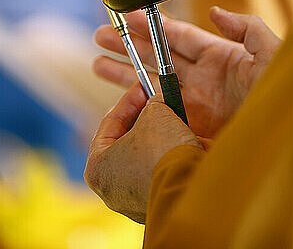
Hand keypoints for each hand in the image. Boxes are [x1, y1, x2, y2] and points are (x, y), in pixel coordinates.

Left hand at [84, 84, 201, 222]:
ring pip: (151, 159)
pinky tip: (195, 144)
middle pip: (130, 143)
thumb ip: (153, 104)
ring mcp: (136, 202)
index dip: (129, 101)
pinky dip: (179, 158)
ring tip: (182, 122)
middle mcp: (112, 190)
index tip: (143, 86)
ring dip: (167, 138)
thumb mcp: (156, 113)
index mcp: (97, 168)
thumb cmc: (162, 153)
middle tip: (161, 103)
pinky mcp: (163, 206)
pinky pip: (168, 174)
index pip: (110, 124)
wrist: (193, 191)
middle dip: (149, 120)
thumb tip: (160, 102)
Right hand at [93, 7, 280, 138]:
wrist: (286, 140)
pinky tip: (115, 98)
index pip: (177, 37)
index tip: (126, 15)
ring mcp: (194, 104)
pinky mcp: (189, 128)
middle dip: (128, 45)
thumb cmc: (285, 94)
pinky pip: (155, 113)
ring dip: (123, 73)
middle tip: (101, 35)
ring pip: (150, 83)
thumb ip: (247, 27)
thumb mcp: (272, 53)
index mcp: (219, 57)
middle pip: (157, 57)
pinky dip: (134, 106)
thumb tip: (214, 11)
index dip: (151, 25)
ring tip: (96, 63)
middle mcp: (201, 79)